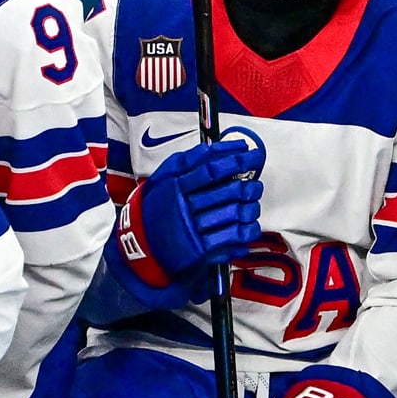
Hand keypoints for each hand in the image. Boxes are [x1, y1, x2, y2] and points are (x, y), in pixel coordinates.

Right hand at [114, 135, 264, 290]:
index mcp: (175, 187)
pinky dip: (246, 230)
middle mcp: (184, 207)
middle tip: (256, 183)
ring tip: (253, 203)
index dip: (234, 160)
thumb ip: (187, 161)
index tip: (250, 154)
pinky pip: (231, 238)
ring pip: (234, 214)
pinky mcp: (200, 250)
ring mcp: (193, 230)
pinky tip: (249, 224)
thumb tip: (212, 147)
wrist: (141, 244)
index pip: (210, 170)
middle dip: (249, 185)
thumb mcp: (164, 178)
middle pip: (227, 192)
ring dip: (251, 207)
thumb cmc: (157, 207)